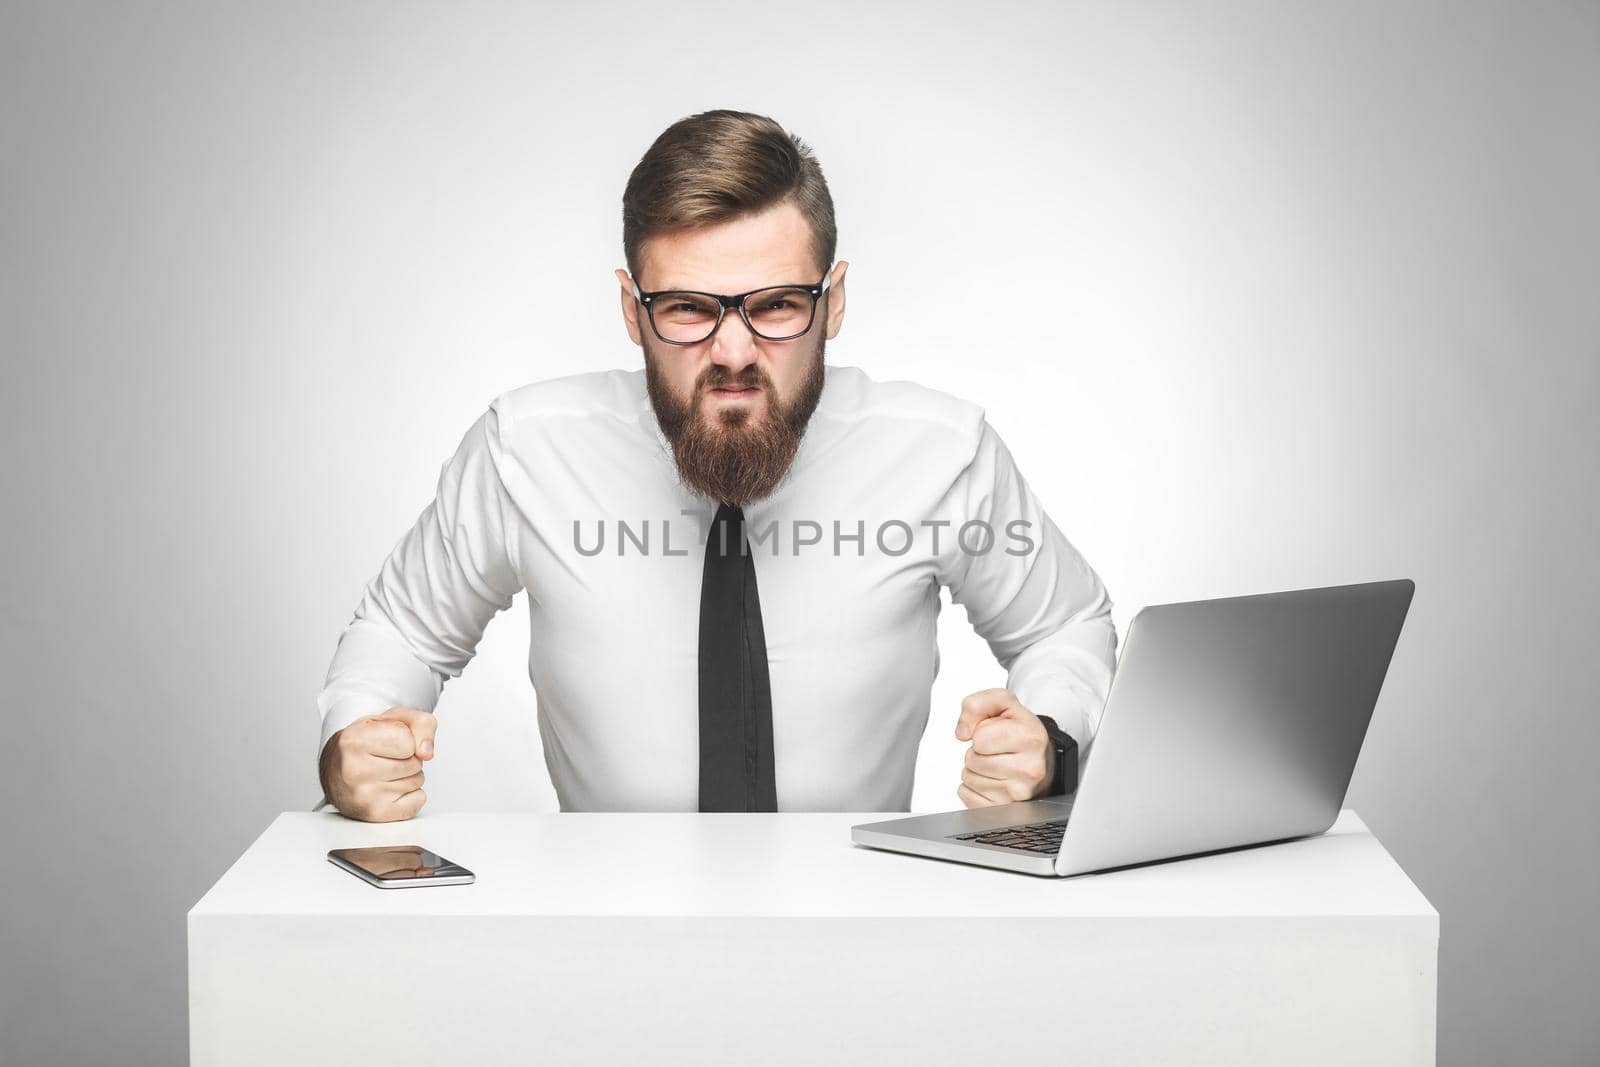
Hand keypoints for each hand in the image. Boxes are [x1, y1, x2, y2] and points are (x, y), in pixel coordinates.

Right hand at [319, 705, 436, 821]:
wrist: (336, 767)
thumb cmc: (366, 741)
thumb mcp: (394, 718)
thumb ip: (421, 724)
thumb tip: (426, 752)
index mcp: (354, 740)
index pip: (409, 742)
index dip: (406, 739)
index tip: (388, 740)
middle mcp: (354, 770)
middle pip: (415, 763)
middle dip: (408, 758)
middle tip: (385, 757)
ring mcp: (363, 796)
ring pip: (417, 781)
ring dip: (408, 776)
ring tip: (385, 772)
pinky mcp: (375, 814)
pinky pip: (418, 801)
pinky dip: (410, 795)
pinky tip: (389, 789)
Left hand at [953, 688, 1054, 808]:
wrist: (1042, 759)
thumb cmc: (1022, 732)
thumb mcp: (1003, 703)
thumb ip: (976, 704)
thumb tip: (962, 732)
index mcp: (1030, 738)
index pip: (979, 738)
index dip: (981, 732)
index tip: (996, 733)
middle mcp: (1029, 768)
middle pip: (971, 759)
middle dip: (977, 752)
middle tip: (996, 750)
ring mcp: (1018, 793)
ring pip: (967, 778)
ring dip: (975, 769)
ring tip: (996, 763)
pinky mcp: (1005, 809)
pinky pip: (966, 795)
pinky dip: (973, 787)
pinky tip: (992, 780)